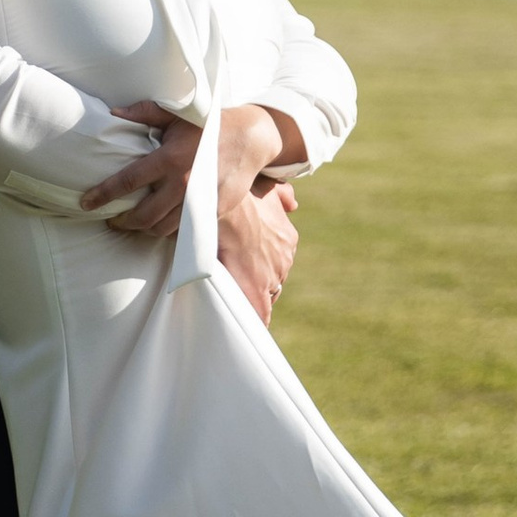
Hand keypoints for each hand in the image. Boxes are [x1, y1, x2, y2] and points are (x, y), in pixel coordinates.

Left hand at [80, 103, 293, 242]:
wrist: (249, 138)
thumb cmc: (208, 125)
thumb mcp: (176, 115)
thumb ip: (144, 113)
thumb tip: (114, 112)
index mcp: (168, 158)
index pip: (127, 182)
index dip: (103, 195)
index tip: (86, 203)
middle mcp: (183, 183)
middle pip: (143, 216)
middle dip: (123, 222)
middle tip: (113, 221)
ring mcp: (199, 201)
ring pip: (163, 228)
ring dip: (145, 229)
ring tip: (135, 223)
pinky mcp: (213, 212)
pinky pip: (185, 230)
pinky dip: (170, 229)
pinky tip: (162, 223)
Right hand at [218, 177, 298, 322]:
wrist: (222, 202)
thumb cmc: (239, 192)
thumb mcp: (267, 186)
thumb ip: (283, 195)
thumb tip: (294, 204)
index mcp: (286, 238)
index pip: (277, 261)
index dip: (263, 267)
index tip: (251, 268)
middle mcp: (284, 259)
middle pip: (273, 281)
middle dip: (258, 284)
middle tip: (239, 285)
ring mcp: (271, 276)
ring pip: (265, 297)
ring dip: (252, 301)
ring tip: (238, 308)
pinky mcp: (254, 291)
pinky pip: (258, 315)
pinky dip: (254, 322)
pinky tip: (246, 330)